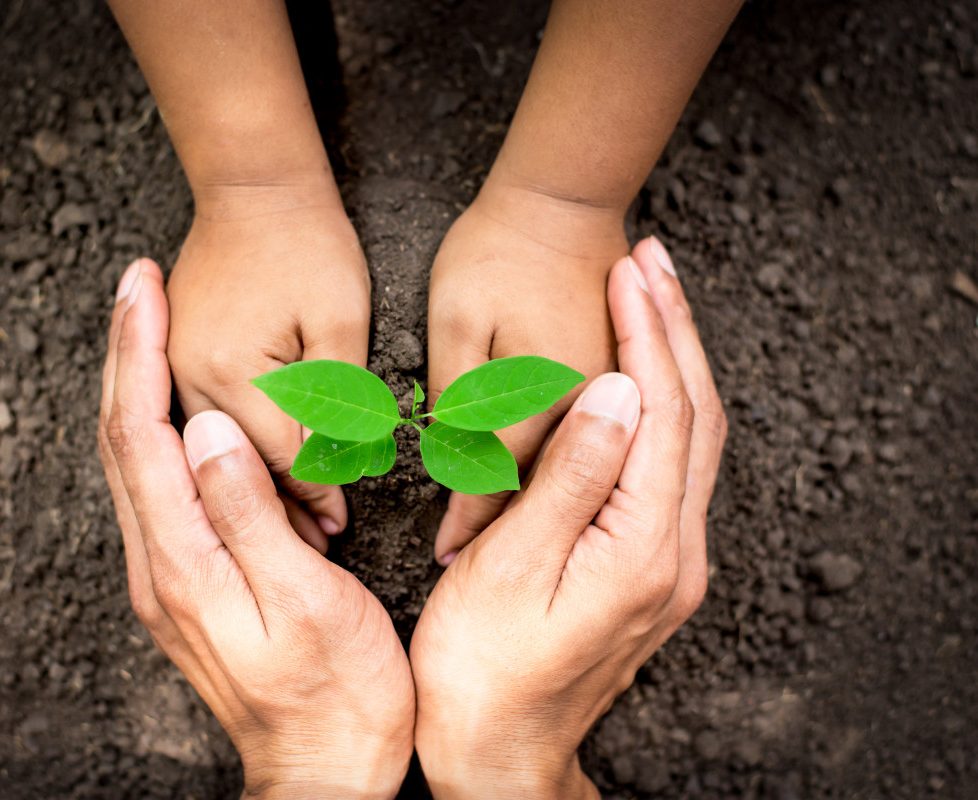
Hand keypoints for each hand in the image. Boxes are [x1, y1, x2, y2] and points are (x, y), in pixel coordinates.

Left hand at [98, 260, 413, 798]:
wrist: (326, 771)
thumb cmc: (338, 694)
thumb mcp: (305, 602)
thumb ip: (249, 514)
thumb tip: (204, 429)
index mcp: (183, 563)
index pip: (141, 435)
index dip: (139, 353)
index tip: (143, 289)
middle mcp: (158, 566)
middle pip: (120, 439)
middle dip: (125, 352)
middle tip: (136, 284)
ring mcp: (167, 577)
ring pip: (131, 461)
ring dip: (135, 385)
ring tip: (147, 324)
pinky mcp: (187, 583)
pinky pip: (154, 488)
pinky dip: (154, 429)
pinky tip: (174, 406)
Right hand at [167, 182, 370, 550]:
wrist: (255, 187)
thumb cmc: (309, 246)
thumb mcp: (341, 322)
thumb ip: (338, 402)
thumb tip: (336, 476)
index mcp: (232, 369)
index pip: (280, 460)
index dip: (316, 495)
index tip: (341, 526)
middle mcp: (189, 376)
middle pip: (238, 467)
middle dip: (279, 508)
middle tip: (317, 543)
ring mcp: (173, 369)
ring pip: (214, 454)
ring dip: (250, 487)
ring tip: (291, 525)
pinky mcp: (174, 362)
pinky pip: (199, 428)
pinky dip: (229, 457)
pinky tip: (256, 479)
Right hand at [412, 240, 726, 798]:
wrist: (498, 751)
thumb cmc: (481, 669)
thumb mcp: (512, 569)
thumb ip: (570, 477)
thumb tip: (617, 391)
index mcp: (643, 549)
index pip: (662, 414)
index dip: (647, 334)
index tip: (628, 270)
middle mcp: (674, 553)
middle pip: (694, 417)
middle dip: (674, 330)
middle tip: (651, 259)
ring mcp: (667, 562)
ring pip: (688, 439)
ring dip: (671, 362)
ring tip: (648, 297)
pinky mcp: (647, 566)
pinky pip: (669, 466)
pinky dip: (657, 406)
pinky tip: (634, 378)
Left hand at [427, 181, 628, 562]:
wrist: (563, 197)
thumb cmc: (499, 252)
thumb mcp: (457, 320)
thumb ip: (461, 398)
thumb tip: (458, 464)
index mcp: (542, 400)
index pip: (498, 485)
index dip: (467, 522)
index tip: (441, 557)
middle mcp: (588, 410)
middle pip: (547, 492)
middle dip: (508, 530)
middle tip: (468, 566)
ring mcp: (611, 396)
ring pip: (580, 476)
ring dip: (544, 508)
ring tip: (506, 545)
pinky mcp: (619, 383)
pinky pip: (602, 447)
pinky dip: (571, 474)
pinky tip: (553, 492)